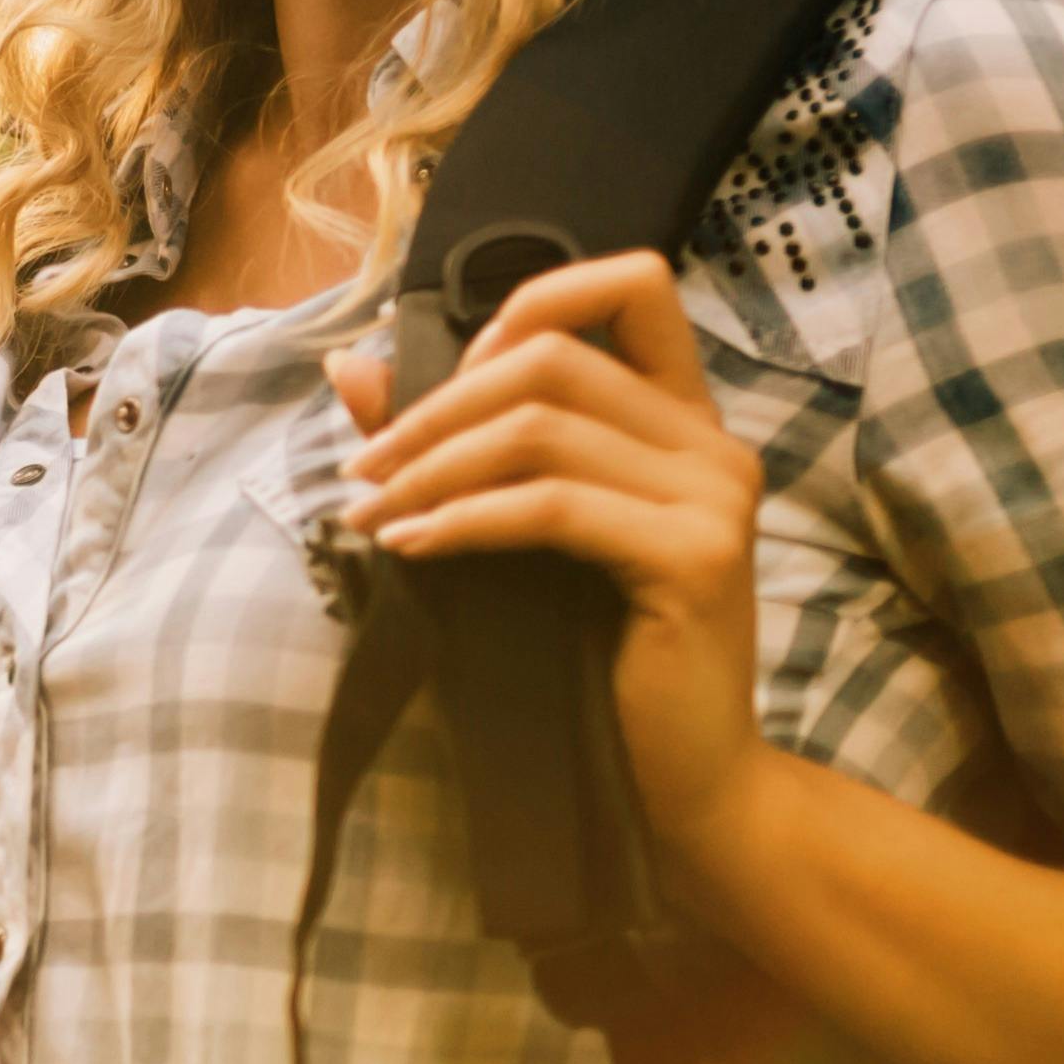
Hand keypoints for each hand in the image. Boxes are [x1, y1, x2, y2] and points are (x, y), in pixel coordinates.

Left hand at [333, 249, 777, 856]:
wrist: (690, 780)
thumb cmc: (601, 659)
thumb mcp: (522, 536)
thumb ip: (452, 443)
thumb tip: (350, 365)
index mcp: (684, 420)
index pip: (632, 284)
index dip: (529, 301)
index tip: (441, 380)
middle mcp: (712, 443)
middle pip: (552, 357)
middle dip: (434, 407)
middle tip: (363, 467)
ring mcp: (713, 497)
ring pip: (542, 427)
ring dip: (431, 465)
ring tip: (369, 513)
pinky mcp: (692, 558)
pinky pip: (551, 507)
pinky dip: (464, 519)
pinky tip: (409, 547)